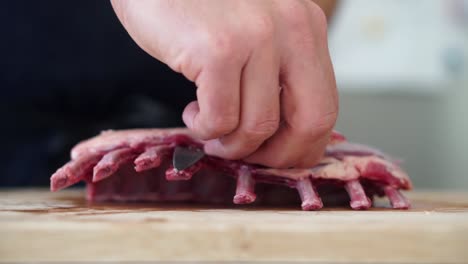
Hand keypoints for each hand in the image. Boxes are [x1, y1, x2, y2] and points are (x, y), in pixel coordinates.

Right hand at [111, 0, 337, 167]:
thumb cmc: (200, 6)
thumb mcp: (255, 31)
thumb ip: (276, 72)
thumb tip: (282, 133)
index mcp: (307, 27)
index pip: (325, 106)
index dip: (302, 145)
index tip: (273, 156)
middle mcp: (292, 28)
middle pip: (311, 121)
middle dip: (278, 156)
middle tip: (247, 158)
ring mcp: (256, 37)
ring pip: (259, 127)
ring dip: (229, 144)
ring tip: (209, 129)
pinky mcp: (219, 49)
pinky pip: (220, 119)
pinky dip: (204, 129)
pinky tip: (192, 112)